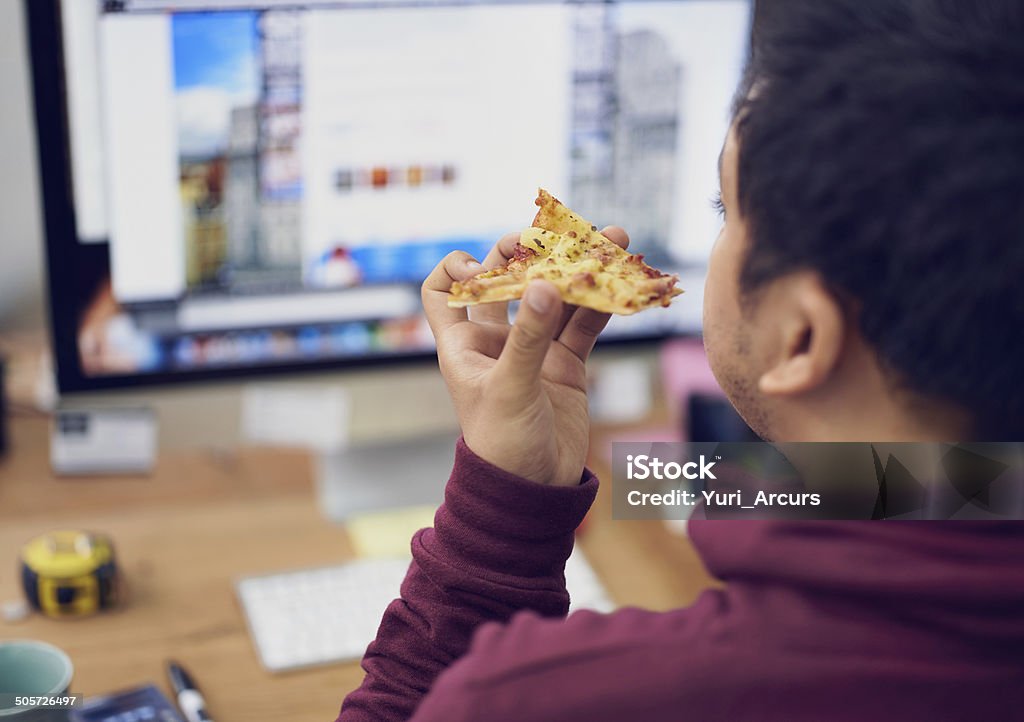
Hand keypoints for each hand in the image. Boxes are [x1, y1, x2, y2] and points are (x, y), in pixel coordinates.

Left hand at [422, 228, 629, 485]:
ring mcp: (534, 350)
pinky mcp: (567, 364)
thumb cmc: (503, 445)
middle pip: (507, 280)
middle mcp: (496, 340)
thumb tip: (547, 284)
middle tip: (555, 237)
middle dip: (530, 254)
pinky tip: (623, 281)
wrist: (536, 492)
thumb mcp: (511, 388)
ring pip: (556, 297)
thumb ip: (530, 338)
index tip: (482, 265)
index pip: (442, 291)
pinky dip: (603, 302)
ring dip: (580, 270)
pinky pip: (586, 323)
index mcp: (464, 344)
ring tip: (612, 240)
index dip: (456, 269)